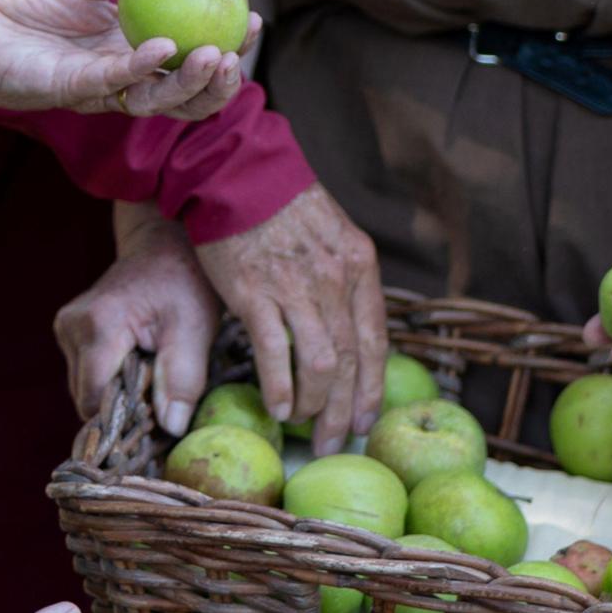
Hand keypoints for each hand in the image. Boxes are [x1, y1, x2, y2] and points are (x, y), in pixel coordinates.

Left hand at [0, 0, 260, 121]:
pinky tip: (163, 46)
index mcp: (134, 48)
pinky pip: (115, 82)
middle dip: (220, 80)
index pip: (191, 54)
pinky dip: (142, 67)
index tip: (254, 17)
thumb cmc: (24, 5)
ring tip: (215, 57)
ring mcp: (101, 88)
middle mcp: (125, 75)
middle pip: (186, 92)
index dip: (226, 44)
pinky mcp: (72, 92)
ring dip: (191, 83)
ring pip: (158, 99)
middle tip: (240, 50)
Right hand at [56, 203, 222, 430]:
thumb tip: (171, 427)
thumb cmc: (186, 283)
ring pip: (85, 388)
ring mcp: (66, 327)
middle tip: (158, 399)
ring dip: (115, 393)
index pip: (94, 399)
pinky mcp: (69, 330)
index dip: (123, 420)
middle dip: (120, 408)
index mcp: (98, 325)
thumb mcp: (195, 330)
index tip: (154, 426)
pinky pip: (86, 374)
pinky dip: (110, 379)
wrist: (167, 244)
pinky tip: (136, 365)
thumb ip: (183, 379)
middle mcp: (71, 326)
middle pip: (87, 397)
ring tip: (149, 376)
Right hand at [189, 185, 385, 447]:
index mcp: (359, 265)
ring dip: (314, 406)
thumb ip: (341, 278)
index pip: (375, 341)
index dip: (372, 387)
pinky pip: (275, 354)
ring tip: (303, 426)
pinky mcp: (256, 293)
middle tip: (335, 442)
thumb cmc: (279, 202)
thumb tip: (344, 326)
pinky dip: (280, 387)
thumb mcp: (330, 233)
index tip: (367, 419)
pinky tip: (278, 407)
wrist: (236, 170)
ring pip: (320, 366)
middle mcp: (335, 279)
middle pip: (350, 363)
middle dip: (345, 412)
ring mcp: (297, 287)